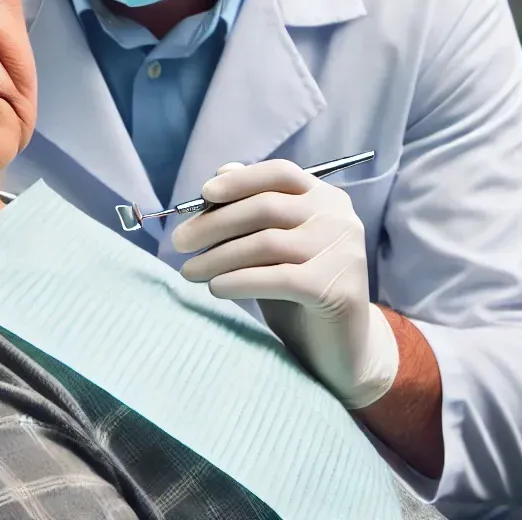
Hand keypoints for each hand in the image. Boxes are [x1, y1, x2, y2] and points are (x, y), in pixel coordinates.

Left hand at [171, 159, 398, 409]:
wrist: (340, 349)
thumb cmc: (299, 291)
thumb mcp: (274, 246)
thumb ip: (254, 210)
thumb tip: (220, 172)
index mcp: (325, 198)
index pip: (281, 173)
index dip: (241, 180)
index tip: (204, 193)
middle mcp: (338, 218)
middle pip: (266, 207)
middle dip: (215, 223)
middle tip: (179, 242)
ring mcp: (342, 252)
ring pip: (266, 243)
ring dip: (218, 257)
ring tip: (189, 271)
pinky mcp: (336, 288)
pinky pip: (276, 278)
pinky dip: (239, 281)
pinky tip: (215, 288)